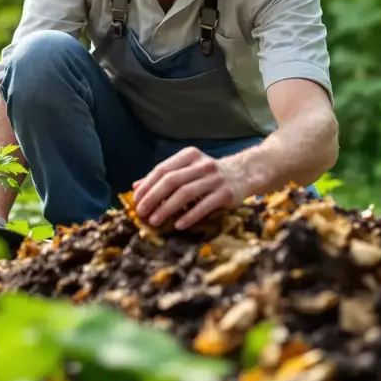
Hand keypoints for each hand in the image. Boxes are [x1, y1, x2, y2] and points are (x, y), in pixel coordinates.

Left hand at [132, 147, 249, 230]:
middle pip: (171, 180)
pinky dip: (189, 215)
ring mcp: (215, 178)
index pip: (162, 169)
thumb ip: (163, 177)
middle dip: (153, 197)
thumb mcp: (187, 170)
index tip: (135, 200)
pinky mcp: (226, 193)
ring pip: (185, 193)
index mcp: (189, 156)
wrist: (244, 173)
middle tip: (141, 212)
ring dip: (167, 208)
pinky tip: (178, 225)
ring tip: (154, 221)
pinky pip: (204, 205)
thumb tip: (135, 187)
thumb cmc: (208, 175)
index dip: (147, 185)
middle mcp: (201, 164)